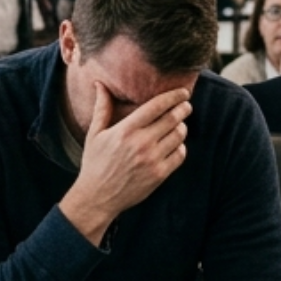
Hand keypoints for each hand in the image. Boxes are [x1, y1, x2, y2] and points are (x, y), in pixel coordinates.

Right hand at [59, 83, 190, 244]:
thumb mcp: (94, 134)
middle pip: (173, 118)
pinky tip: (174, 145)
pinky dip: (180, 147)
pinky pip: (180, 154)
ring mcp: (152, 159)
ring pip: (179, 135)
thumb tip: (99, 84)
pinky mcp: (160, 174)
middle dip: (183, 109)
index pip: (156, 106)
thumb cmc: (95, 162)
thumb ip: (102, 108)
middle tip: (185, 105)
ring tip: (178, 125)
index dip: (173, 96)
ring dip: (182, 127)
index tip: (183, 92)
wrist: (97, 196)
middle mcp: (141, 143)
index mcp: (125, 130)